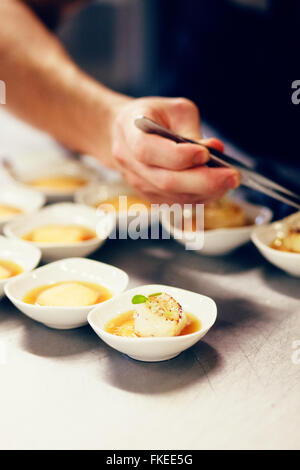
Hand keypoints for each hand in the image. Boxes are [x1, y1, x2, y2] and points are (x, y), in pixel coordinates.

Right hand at [111, 97, 240, 203]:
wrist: (125, 133)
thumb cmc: (154, 116)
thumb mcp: (174, 110)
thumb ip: (192, 130)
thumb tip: (215, 150)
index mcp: (129, 133)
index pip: (147, 150)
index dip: (178, 156)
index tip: (205, 153)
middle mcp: (129, 163)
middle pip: (165, 181)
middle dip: (203, 181)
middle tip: (232, 176)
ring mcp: (138, 184)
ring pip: (174, 196)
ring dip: (206, 191)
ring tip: (230, 180)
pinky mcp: (151, 197)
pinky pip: (177, 203)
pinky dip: (200, 197)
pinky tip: (217, 188)